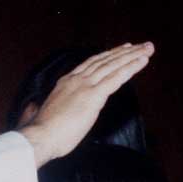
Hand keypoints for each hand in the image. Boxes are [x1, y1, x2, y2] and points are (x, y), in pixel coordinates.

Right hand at [17, 43, 153, 165]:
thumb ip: (40, 108)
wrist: (40, 136)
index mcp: (66, 82)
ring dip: (133, 56)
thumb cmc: (41, 132)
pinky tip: (142, 61)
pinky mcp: (93, 96)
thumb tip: (35, 108)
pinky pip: (116, 78)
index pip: (91, 64)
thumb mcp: (41, 114)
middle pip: (105, 60)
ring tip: (148, 49)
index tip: (121, 49)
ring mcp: (85, 86)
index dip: (108, 55)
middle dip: (125, 52)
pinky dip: (131, 68)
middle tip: (141, 45)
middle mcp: (77, 79)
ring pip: (113, 66)